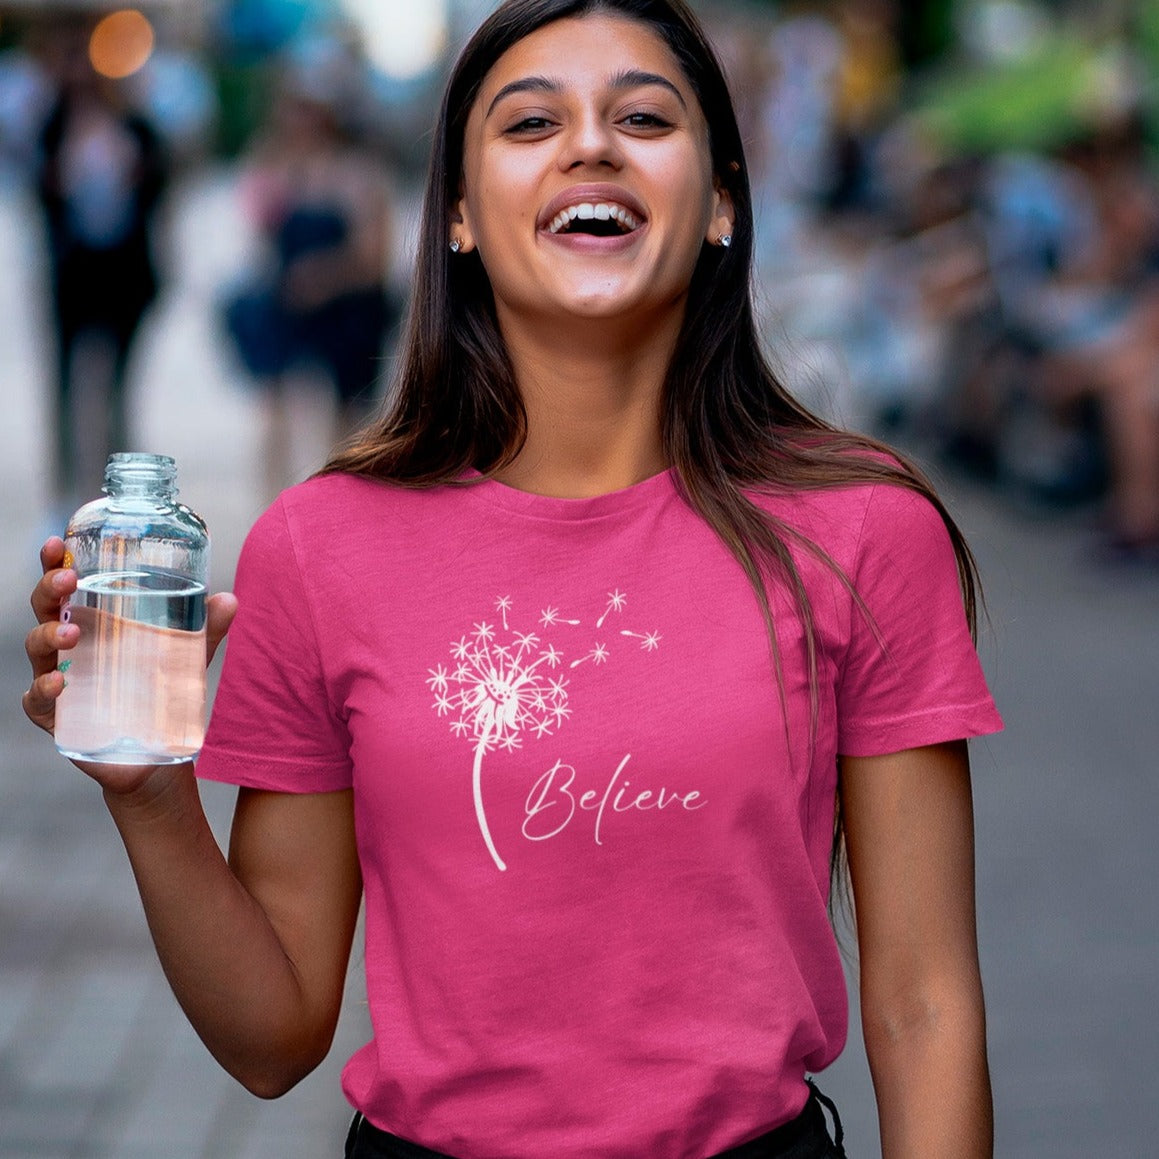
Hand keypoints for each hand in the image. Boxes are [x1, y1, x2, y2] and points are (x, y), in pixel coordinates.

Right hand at [23, 537, 237, 789]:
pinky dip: (44, 689)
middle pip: (44, 609)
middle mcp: (67, 647)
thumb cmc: (161, 692)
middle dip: (49, 590)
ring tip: (73, 632)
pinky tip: (60, 682)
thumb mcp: (186, 656)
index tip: (56, 543)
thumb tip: (229, 598)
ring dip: (49, 635)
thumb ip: (205, 629)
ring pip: (37, 649)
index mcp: (92, 622)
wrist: (156, 753)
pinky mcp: (56, 717)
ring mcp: (57, 679)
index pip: (65, 588)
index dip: (52, 564)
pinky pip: (37, 699)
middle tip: (68, 580)